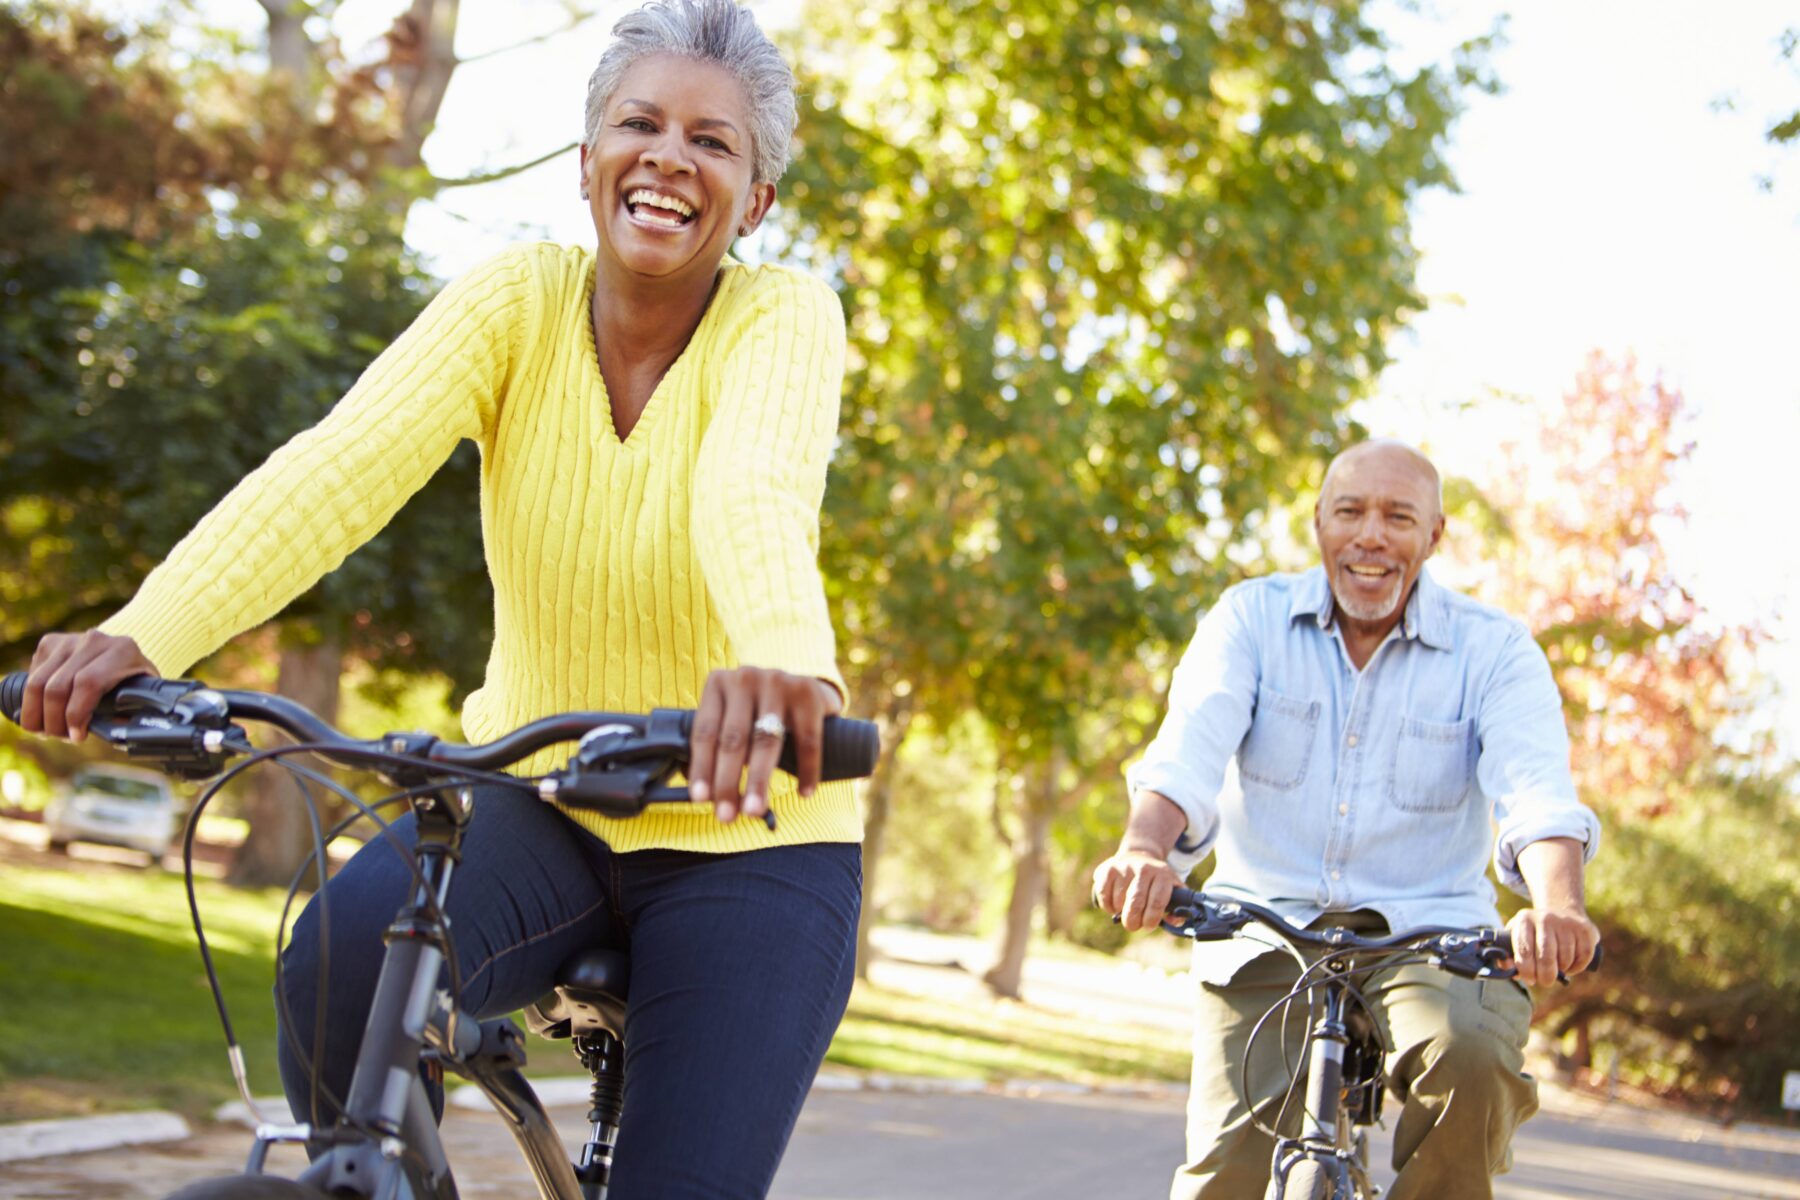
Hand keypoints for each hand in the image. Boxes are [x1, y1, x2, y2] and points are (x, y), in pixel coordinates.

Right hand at [21, 631, 158, 741]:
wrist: (122, 654)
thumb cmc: (133, 682)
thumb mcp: (140, 696)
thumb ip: (130, 715)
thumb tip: (115, 735)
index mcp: (123, 651)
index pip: (88, 683)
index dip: (76, 714)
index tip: (76, 737)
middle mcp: (94, 641)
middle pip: (58, 686)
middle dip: (54, 721)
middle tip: (61, 737)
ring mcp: (70, 640)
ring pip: (37, 683)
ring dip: (36, 715)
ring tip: (46, 732)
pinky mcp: (50, 642)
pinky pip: (31, 676)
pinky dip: (32, 701)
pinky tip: (44, 713)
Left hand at [687, 666, 842, 824]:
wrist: (808, 686)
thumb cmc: (761, 711)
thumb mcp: (735, 716)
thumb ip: (719, 744)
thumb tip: (705, 795)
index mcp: (718, 684)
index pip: (705, 732)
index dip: (702, 768)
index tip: (701, 799)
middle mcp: (745, 679)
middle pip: (733, 739)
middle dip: (728, 782)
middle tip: (726, 816)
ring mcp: (777, 682)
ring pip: (766, 741)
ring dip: (759, 781)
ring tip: (754, 811)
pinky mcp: (808, 692)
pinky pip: (807, 739)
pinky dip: (807, 770)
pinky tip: (804, 793)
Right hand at [1092, 847, 1183, 931]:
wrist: (1138, 856)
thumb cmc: (1156, 883)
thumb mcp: (1173, 891)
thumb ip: (1178, 910)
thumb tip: (1172, 921)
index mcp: (1163, 875)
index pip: (1157, 901)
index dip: (1152, 919)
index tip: (1148, 926)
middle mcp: (1144, 868)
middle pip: (1136, 903)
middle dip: (1133, 921)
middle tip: (1133, 926)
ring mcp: (1125, 867)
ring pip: (1119, 901)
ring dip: (1120, 912)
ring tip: (1126, 910)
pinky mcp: (1108, 869)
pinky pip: (1104, 896)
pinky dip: (1108, 906)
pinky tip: (1114, 905)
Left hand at [1505, 905, 1599, 986]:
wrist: (1562, 911)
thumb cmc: (1534, 932)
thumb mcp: (1517, 936)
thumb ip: (1508, 955)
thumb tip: (1509, 971)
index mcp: (1524, 920)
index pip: (1524, 950)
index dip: (1527, 970)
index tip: (1530, 979)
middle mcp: (1545, 918)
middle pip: (1546, 957)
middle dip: (1545, 976)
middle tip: (1545, 982)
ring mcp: (1566, 923)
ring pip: (1566, 959)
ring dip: (1562, 970)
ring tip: (1558, 969)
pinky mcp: (1584, 929)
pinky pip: (1583, 957)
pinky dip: (1578, 967)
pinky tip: (1571, 965)